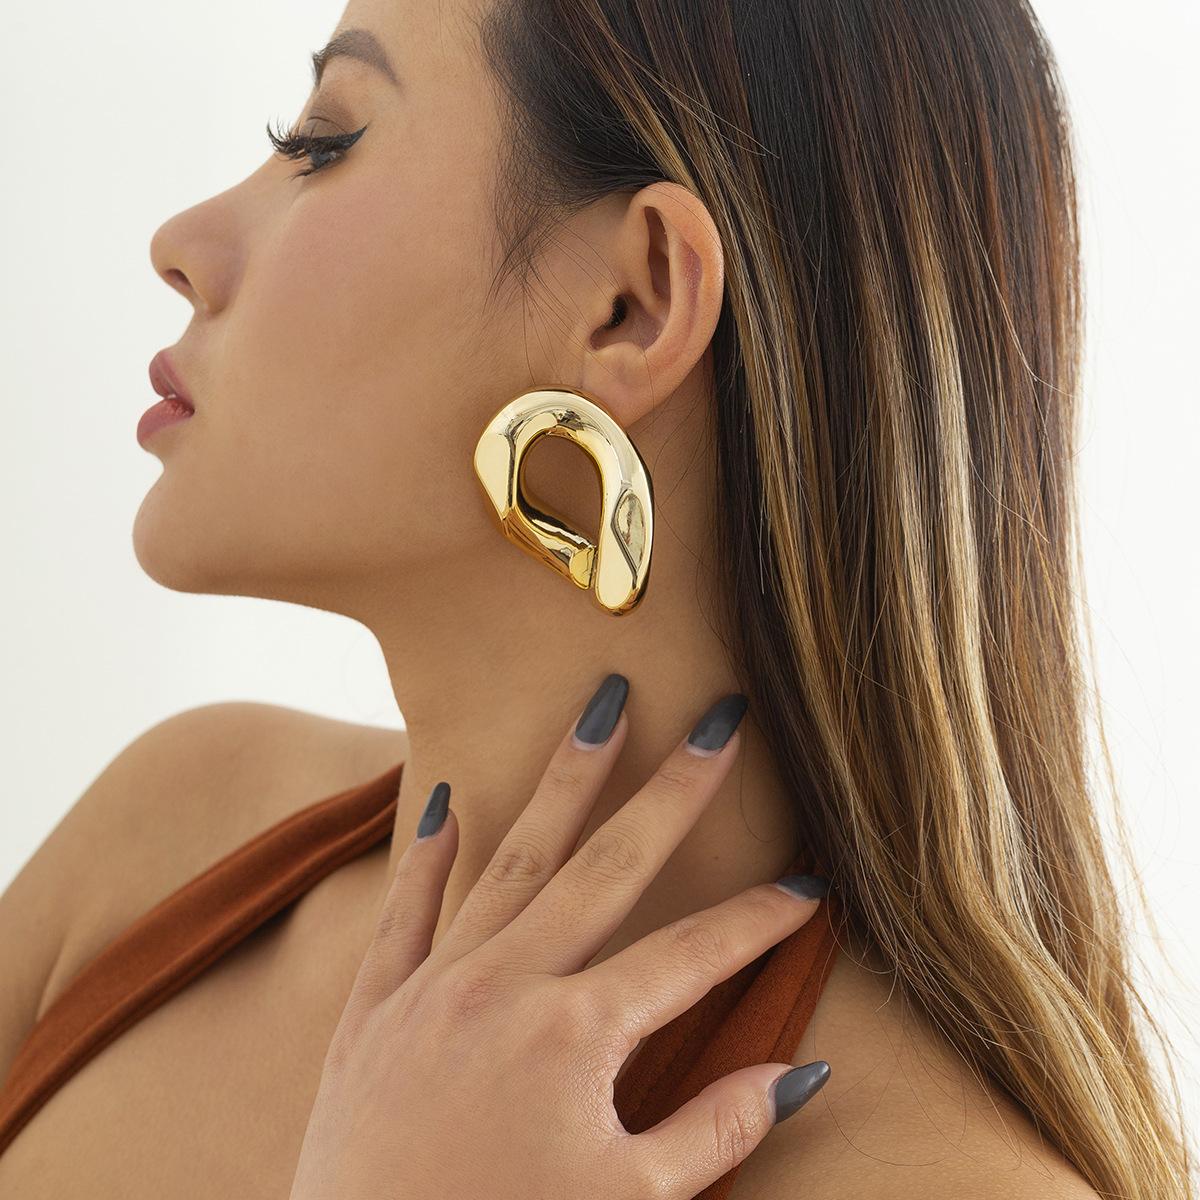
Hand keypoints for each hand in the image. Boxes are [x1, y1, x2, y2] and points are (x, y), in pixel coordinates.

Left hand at [288, 676, 829, 1199]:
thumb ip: (717, 1130)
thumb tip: (801, 1074)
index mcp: (575, 1037)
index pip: (692, 955)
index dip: (758, 921)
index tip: (808, 888)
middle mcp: (504, 987)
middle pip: (610, 865)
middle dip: (674, 788)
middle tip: (717, 718)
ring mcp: (433, 988)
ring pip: (513, 859)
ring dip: (565, 781)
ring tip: (602, 710)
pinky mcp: (375, 1009)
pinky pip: (405, 913)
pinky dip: (429, 855)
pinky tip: (453, 798)